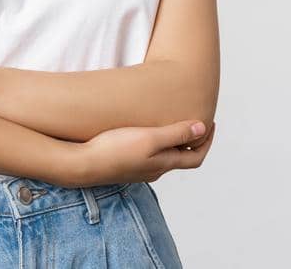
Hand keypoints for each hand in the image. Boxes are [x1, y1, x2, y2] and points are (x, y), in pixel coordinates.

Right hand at [67, 119, 215, 186]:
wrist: (80, 165)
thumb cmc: (114, 150)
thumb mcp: (150, 139)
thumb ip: (177, 134)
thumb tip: (202, 128)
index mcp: (164, 164)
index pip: (196, 157)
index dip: (207, 141)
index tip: (211, 122)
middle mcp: (153, 171)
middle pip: (181, 157)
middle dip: (191, 139)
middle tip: (194, 119)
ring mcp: (138, 170)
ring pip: (163, 156)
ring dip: (172, 140)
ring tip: (172, 121)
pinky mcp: (123, 166)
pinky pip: (147, 155)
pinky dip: (155, 143)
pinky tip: (145, 130)